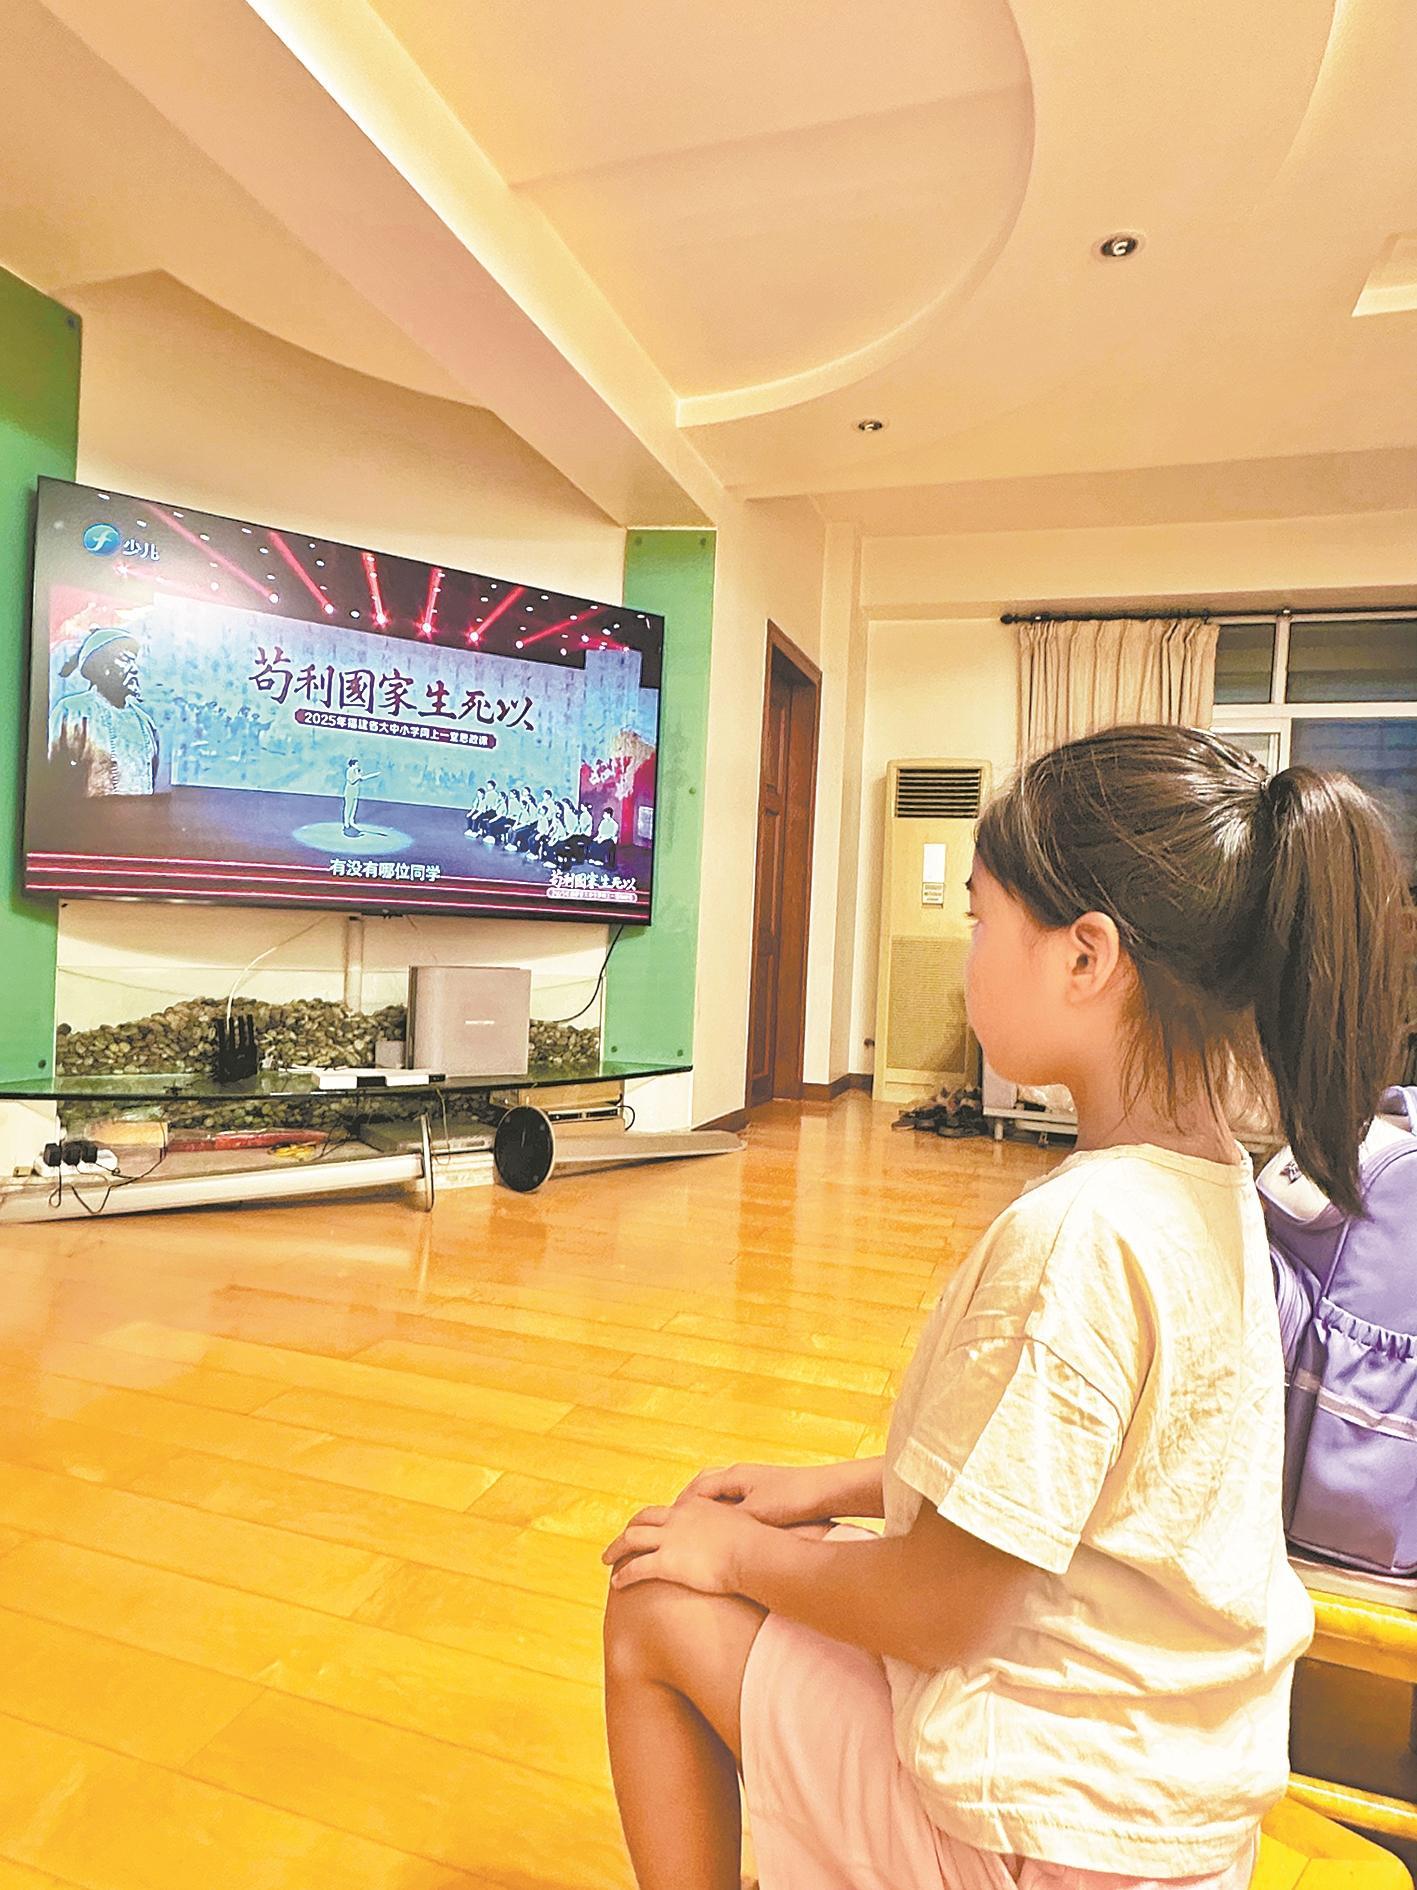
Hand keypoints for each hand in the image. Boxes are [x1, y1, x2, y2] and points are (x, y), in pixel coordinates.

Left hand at [602, 1496, 767, 1594]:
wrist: (752, 1553)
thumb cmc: (755, 1543)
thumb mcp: (743, 1524)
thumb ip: (733, 1527)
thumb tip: (743, 1536)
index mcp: (694, 1506)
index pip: (667, 1510)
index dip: (655, 1519)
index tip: (650, 1528)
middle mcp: (677, 1517)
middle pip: (643, 1519)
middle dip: (629, 1528)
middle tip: (621, 1539)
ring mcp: (669, 1538)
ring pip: (631, 1539)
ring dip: (616, 1548)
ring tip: (606, 1559)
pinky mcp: (665, 1562)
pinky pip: (636, 1567)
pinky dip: (624, 1574)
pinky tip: (617, 1583)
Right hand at [676, 1461, 838, 1528]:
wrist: (825, 1492)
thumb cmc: (791, 1499)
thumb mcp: (755, 1512)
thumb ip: (728, 1519)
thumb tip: (704, 1530)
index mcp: (734, 1475)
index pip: (697, 1488)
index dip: (681, 1506)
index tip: (668, 1523)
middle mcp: (740, 1474)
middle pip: (703, 1484)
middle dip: (687, 1502)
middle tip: (673, 1521)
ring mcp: (752, 1481)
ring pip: (718, 1491)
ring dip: (704, 1505)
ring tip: (692, 1524)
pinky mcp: (764, 1491)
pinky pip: (732, 1498)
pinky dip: (720, 1508)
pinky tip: (722, 1526)